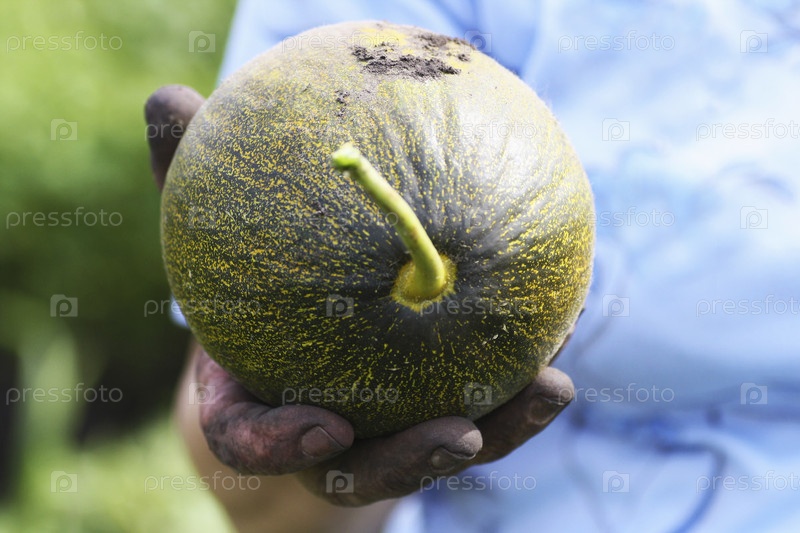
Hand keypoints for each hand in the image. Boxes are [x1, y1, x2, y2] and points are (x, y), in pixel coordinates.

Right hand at [147, 85, 574, 506]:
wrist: (284, 321)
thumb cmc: (241, 276)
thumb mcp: (212, 228)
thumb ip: (185, 178)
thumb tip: (170, 96)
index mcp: (254, 396)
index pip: (249, 440)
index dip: (279, 445)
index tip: (324, 431)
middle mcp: (320, 426)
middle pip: (363, 470)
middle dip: (413, 461)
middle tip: (461, 435)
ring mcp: (381, 423)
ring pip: (436, 447)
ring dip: (501, 428)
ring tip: (552, 386)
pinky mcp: (432, 402)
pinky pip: (481, 402)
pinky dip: (519, 379)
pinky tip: (562, 334)